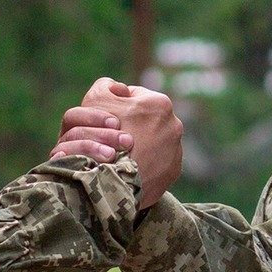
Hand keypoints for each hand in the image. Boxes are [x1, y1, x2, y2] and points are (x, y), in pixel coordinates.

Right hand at [51, 79, 182, 206]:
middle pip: (144, 119)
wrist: (116, 183)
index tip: (104, 119)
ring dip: (138, 144)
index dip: (113, 105)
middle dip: (129, 125)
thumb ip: (104, 88)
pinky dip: (144, 162)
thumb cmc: (104, 137)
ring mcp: (176, 150)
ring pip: (152, 141)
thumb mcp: (95, 100)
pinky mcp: (172, 172)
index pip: (133, 96)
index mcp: (159, 104)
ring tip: (117, 153)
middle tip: (110, 136)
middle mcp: (174, 125)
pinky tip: (128, 166)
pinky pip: (157, 162)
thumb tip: (117, 87)